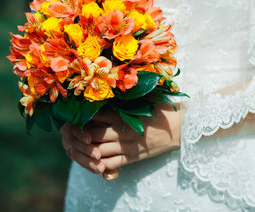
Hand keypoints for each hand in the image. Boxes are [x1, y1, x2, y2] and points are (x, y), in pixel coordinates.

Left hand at [60, 102, 180, 173]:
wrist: (179, 128)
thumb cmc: (161, 109)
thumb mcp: (141, 100)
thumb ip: (123, 99)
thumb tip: (107, 90)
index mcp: (122, 116)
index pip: (94, 116)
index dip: (82, 116)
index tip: (77, 114)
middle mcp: (121, 132)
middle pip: (91, 135)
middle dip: (80, 134)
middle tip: (74, 131)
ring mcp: (126, 147)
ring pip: (97, 152)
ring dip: (87, 150)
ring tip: (81, 145)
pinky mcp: (131, 158)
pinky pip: (109, 164)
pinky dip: (98, 164)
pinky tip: (94, 159)